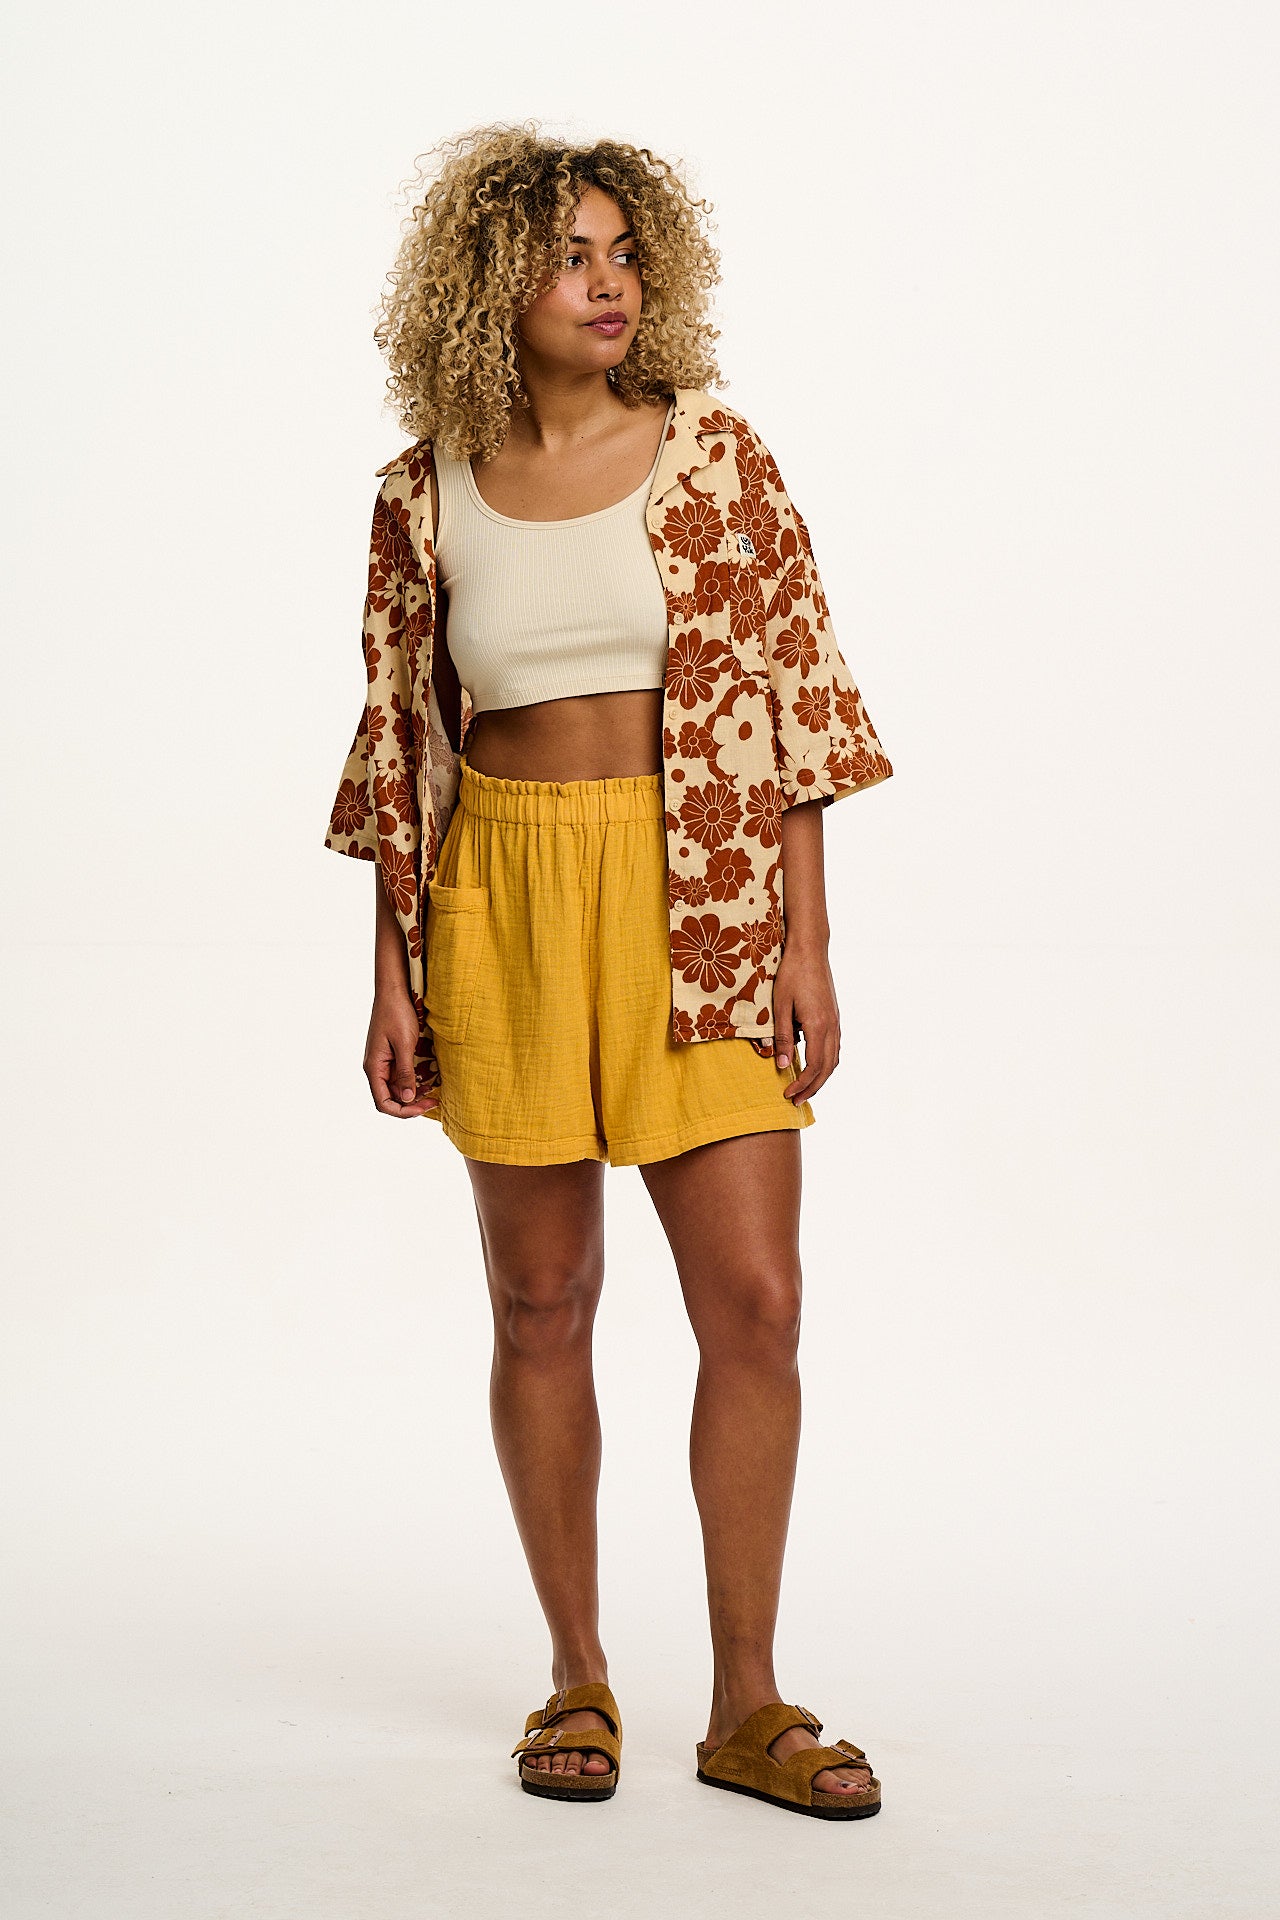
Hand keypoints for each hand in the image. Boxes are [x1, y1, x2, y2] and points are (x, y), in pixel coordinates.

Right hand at [364, 992, 437, 1117]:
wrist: (393, 991)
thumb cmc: (396, 1013)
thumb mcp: (404, 1044)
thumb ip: (405, 1072)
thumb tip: (408, 1099)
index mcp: (374, 1067)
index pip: (383, 1102)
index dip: (402, 1111)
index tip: (423, 1108)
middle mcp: (376, 1068)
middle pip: (391, 1098)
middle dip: (412, 1104)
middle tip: (434, 1101)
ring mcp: (384, 1062)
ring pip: (397, 1088)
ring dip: (414, 1093)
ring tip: (434, 1092)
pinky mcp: (392, 1056)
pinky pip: (401, 1076)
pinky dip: (414, 1081)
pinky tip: (429, 1081)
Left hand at [772, 942, 839, 1102]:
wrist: (810, 950)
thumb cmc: (791, 974)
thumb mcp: (780, 1005)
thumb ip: (783, 1036)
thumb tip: (783, 1065)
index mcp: (818, 1026)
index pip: (814, 1066)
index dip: (801, 1084)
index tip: (786, 1094)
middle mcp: (832, 1027)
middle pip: (827, 1068)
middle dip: (812, 1088)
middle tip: (795, 1101)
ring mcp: (836, 1022)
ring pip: (834, 1060)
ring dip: (821, 1078)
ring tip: (805, 1089)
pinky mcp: (835, 1017)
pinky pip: (835, 1048)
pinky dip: (826, 1063)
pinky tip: (814, 1066)